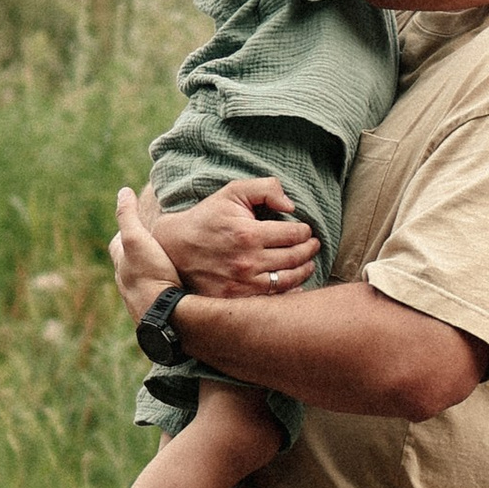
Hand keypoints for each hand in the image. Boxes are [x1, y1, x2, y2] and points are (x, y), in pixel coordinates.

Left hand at [110, 188, 182, 319]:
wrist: (165, 317)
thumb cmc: (150, 275)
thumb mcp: (137, 239)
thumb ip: (128, 216)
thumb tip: (123, 191)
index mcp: (122, 265)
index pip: (117, 244)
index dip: (125, 230)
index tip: (134, 222)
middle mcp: (127, 286)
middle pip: (128, 266)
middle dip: (137, 255)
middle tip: (151, 246)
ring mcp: (142, 302)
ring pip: (143, 284)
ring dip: (151, 275)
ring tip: (167, 268)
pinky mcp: (158, 315)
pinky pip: (159, 299)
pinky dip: (164, 292)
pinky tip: (178, 292)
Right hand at [147, 175, 324, 298]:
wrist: (175, 247)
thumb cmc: (207, 218)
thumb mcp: (232, 192)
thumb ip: (265, 189)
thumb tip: (291, 205)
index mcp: (249, 234)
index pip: (294, 234)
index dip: (305, 231)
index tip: (306, 230)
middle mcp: (248, 262)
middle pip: (295, 258)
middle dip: (309, 250)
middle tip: (314, 246)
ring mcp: (242, 283)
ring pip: (288, 280)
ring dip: (304, 270)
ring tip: (308, 263)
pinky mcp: (236, 298)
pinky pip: (272, 299)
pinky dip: (289, 292)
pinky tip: (295, 284)